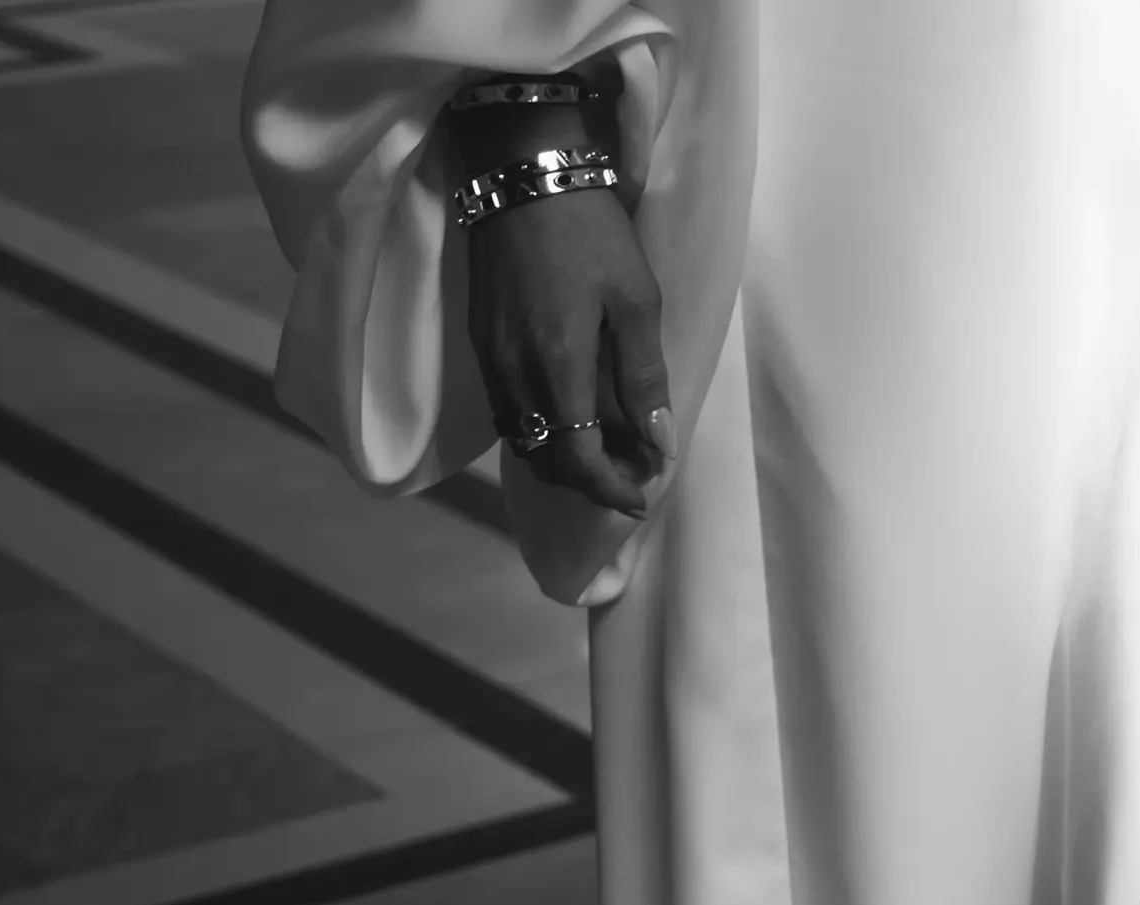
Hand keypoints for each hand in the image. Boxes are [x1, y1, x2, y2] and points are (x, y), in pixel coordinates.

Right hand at [464, 180, 670, 515]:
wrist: (522, 172)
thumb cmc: (590, 230)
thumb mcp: (636, 300)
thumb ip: (644, 378)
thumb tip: (661, 442)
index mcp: (557, 365)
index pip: (578, 458)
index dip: (611, 489)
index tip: (642, 495)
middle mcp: (514, 372)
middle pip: (545, 459)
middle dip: (589, 480)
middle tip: (632, 472)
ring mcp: (489, 357)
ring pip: (521, 439)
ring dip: (562, 458)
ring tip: (607, 448)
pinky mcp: (478, 340)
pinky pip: (505, 409)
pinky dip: (537, 429)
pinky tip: (569, 415)